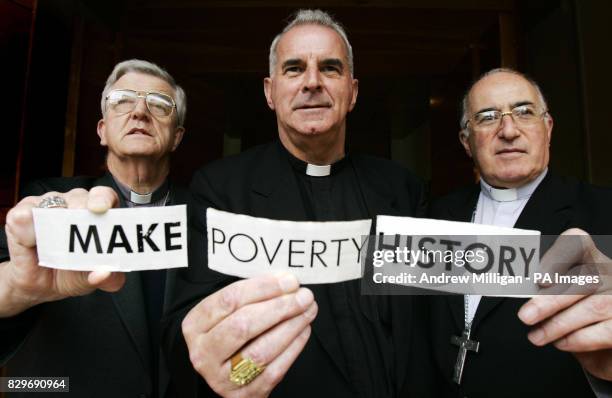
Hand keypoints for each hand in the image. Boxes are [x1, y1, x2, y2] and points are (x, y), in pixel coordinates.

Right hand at [0, 186, 124, 316]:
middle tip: (79, 226)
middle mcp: (73, 204)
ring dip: (54, 222)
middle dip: (81, 208)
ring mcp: (46, 206)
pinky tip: (32, 243)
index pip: (104, 196)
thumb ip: (107, 278)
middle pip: (79, 196)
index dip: (103, 198)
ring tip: (54, 243)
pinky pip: (23, 215)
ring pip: (51, 202)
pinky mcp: (20, 215)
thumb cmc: (73, 273)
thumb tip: (105, 273)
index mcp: (98, 214)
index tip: (101, 208)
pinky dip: (28, 229)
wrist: (41, 286)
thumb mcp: (94, 279)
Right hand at [182, 273, 317, 397]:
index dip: (263, 288)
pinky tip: (303, 330)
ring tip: (308, 310)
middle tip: (303, 295)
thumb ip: (251, 295)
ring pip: (261, 350)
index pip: (229, 300)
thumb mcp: (226, 312)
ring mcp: (222, 377)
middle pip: (244, 325)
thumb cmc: (228, 332)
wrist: (223, 372)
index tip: (288, 281)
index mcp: (195, 325)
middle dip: (279, 307)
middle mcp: (204, 352)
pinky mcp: (244, 394)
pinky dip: (293, 347)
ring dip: (291, 326)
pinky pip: (273, 370)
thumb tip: (286, 281)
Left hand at [518, 228, 611, 379]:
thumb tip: (517, 286)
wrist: (603, 338)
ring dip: (557, 325)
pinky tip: (560, 342)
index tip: (540, 279)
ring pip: (591, 308)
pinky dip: (576, 339)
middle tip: (525, 317)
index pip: (576, 242)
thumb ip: (545, 285)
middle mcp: (610, 273)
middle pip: (581, 280)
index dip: (558, 257)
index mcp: (590, 258)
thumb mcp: (559, 291)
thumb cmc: (575, 310)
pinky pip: (602, 332)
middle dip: (549, 302)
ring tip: (536, 336)